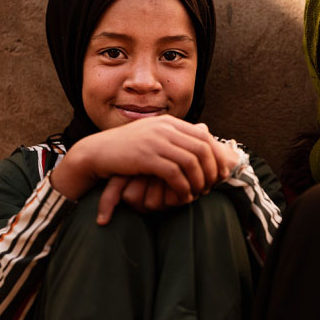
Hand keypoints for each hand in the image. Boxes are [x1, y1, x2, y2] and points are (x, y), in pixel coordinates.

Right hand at [95, 138, 241, 223]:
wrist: (97, 152)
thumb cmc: (127, 150)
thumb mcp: (153, 137)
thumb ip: (175, 137)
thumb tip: (204, 135)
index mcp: (169, 122)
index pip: (205, 137)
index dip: (217, 156)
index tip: (222, 173)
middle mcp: (165, 128)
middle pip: (202, 149)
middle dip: (212, 171)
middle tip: (213, 187)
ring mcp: (155, 141)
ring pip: (191, 162)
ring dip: (199, 182)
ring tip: (198, 194)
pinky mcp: (146, 157)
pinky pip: (174, 174)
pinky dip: (183, 187)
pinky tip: (183, 197)